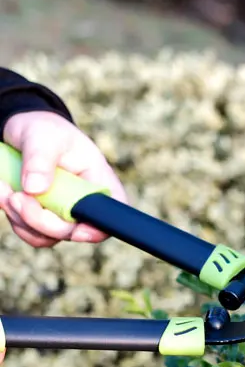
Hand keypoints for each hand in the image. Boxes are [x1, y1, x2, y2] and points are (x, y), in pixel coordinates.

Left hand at [0, 111, 128, 247]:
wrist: (24, 132)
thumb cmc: (44, 130)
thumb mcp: (43, 137)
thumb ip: (40, 160)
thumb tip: (34, 189)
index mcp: (99, 182)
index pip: (112, 215)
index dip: (97, 230)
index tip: (74, 229)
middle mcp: (85, 204)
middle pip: (73, 232)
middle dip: (41, 221)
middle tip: (16, 197)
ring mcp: (64, 214)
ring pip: (48, 236)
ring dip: (21, 218)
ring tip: (5, 189)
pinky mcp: (44, 218)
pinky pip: (30, 232)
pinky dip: (14, 216)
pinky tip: (4, 194)